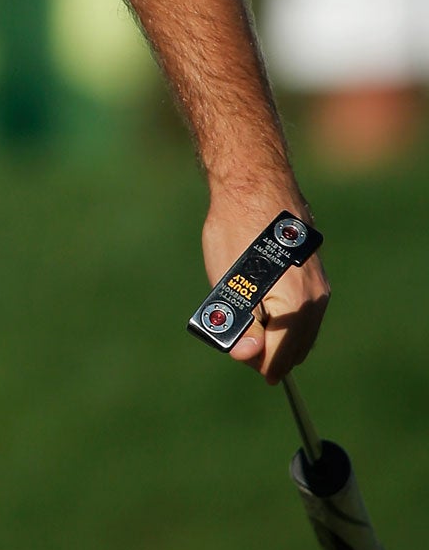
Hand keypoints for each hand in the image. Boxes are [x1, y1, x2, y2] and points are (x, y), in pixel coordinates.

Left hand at [202, 190, 329, 382]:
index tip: (240, 355)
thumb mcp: (228, 283)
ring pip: (303, 331)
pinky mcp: (317, 276)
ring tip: (249, 322)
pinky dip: (288, 320)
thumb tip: (250, 358)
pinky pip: (306, 314)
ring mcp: (321, 287)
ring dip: (279, 336)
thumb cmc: (236, 233)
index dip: (258, 363)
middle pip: (296, 348)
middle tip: (241, 339)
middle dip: (269, 352)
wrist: (255, 186)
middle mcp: (316, 300)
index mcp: (295, 306)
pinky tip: (266, 308)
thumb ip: (241, 325)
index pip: (280, 356)